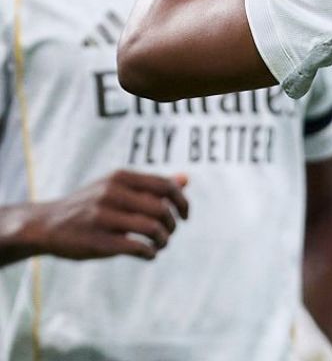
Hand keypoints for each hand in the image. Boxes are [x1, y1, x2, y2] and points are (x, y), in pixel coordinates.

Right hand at [27, 170, 188, 260]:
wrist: (45, 224)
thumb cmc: (90, 205)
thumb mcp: (117, 187)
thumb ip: (151, 185)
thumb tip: (186, 179)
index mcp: (120, 177)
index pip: (166, 186)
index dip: (183, 202)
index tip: (185, 216)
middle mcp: (112, 193)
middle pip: (162, 209)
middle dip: (172, 224)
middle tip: (169, 233)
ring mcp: (103, 217)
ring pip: (152, 228)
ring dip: (163, 240)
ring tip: (160, 244)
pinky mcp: (97, 241)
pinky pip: (137, 247)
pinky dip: (150, 252)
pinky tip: (149, 254)